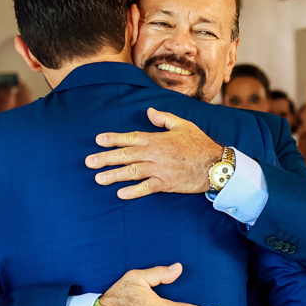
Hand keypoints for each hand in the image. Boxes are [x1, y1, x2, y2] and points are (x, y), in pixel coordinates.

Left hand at [89, 108, 221, 199]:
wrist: (215, 164)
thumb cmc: (200, 144)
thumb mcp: (183, 125)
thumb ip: (164, 119)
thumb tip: (149, 112)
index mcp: (158, 139)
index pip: (131, 138)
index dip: (114, 139)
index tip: (98, 140)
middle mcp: (156, 154)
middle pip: (126, 155)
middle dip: (106, 158)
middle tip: (89, 162)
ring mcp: (160, 170)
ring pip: (133, 172)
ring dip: (115, 175)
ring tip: (99, 178)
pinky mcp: (167, 183)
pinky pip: (147, 188)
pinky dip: (134, 191)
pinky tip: (121, 193)